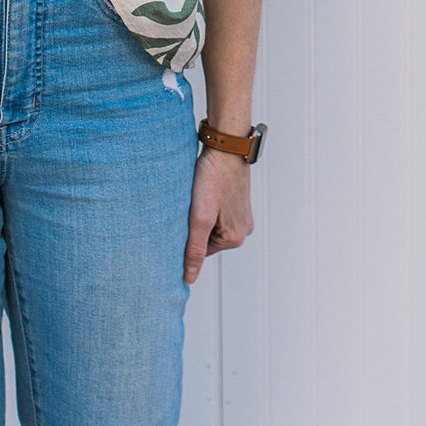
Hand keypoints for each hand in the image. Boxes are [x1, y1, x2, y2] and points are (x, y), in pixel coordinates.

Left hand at [183, 146, 253, 283]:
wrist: (226, 146)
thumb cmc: (212, 178)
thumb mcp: (199, 216)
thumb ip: (194, 249)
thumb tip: (189, 279)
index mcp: (235, 238)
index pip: (200, 251)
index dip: (186, 236)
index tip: (182, 217)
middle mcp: (243, 230)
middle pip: (207, 238)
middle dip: (194, 224)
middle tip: (190, 204)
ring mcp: (243, 215)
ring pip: (211, 224)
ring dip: (200, 213)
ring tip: (198, 195)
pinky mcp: (239, 201)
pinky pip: (218, 212)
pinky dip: (207, 204)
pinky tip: (203, 190)